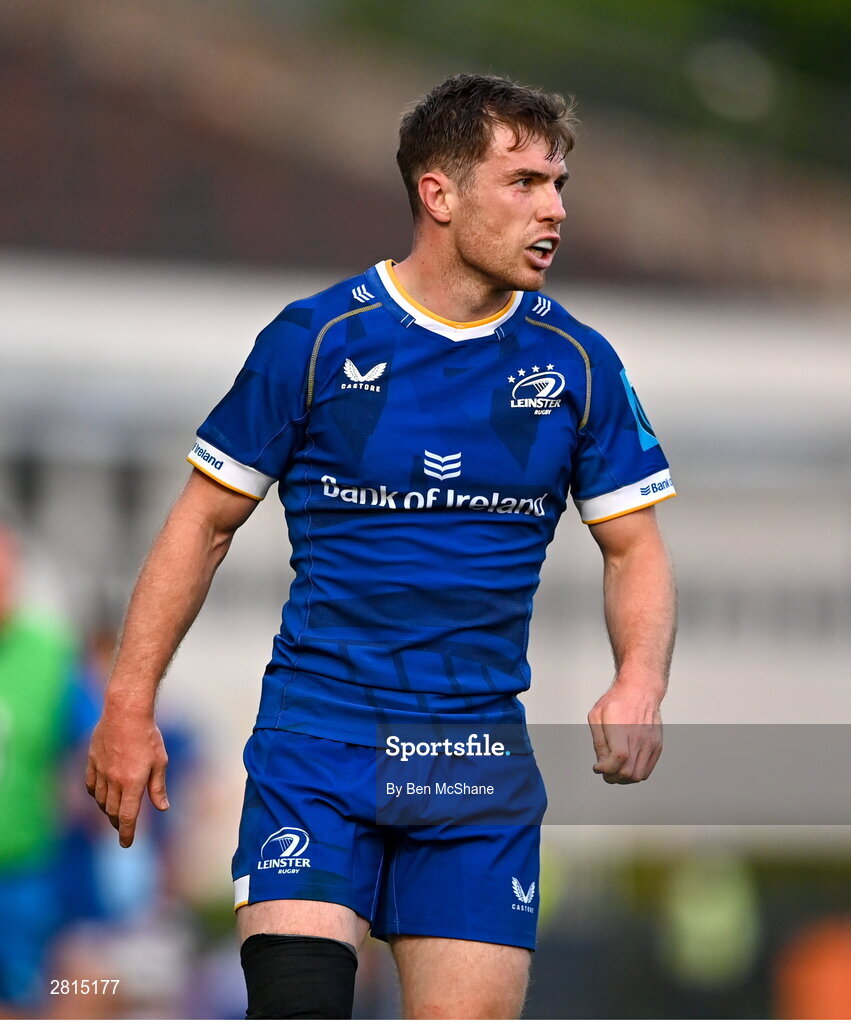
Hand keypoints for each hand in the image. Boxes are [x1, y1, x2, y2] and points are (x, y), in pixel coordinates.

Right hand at [86, 709, 168, 846]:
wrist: (125, 712)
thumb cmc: (148, 736)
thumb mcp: (160, 761)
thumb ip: (158, 787)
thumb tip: (162, 808)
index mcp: (132, 783)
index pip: (127, 816)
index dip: (127, 833)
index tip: (126, 844)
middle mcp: (114, 780)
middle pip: (112, 811)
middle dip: (117, 823)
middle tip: (123, 828)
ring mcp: (101, 771)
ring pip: (100, 799)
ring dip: (106, 810)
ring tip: (113, 813)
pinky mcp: (92, 761)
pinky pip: (90, 784)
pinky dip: (95, 794)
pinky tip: (100, 795)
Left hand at [587, 679, 662, 783]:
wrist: (641, 690)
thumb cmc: (616, 701)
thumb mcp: (597, 715)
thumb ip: (598, 742)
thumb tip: (602, 765)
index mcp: (622, 728)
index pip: (618, 758)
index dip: (605, 769)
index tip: (597, 767)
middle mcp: (639, 738)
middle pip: (628, 772)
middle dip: (612, 777)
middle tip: (604, 771)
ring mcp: (650, 743)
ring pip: (638, 776)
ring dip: (624, 779)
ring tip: (615, 770)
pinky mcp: (657, 746)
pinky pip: (646, 771)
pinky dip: (635, 774)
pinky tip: (626, 766)